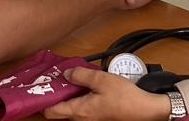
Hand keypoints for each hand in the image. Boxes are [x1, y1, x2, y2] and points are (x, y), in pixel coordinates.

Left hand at [43, 68, 170, 120]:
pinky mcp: (99, 118)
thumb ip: (81, 75)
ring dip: (69, 97)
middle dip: (57, 96)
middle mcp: (81, 120)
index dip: (44, 100)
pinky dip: (80, 99)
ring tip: (72, 80)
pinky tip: (86, 87)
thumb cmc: (124, 97)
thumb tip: (66, 73)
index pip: (50, 112)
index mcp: (78, 112)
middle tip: (58, 79)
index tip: (44, 85)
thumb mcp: (101, 80)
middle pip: (60, 112)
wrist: (145, 111)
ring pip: (72, 110)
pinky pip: (82, 110)